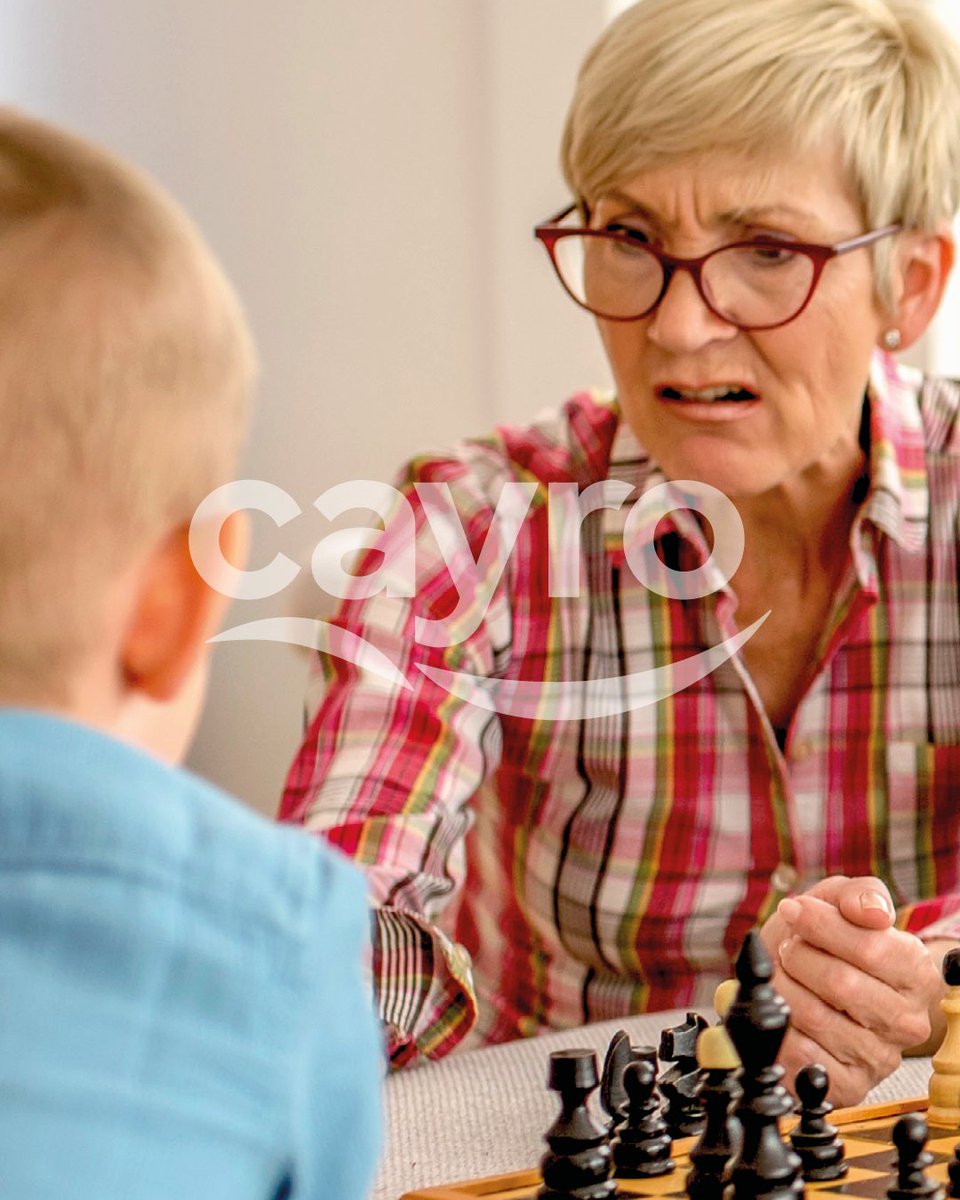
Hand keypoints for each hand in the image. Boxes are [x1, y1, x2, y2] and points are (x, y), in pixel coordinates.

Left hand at [759, 875, 941, 1106]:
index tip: (793, 909)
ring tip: (780, 975)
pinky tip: (780, 1010)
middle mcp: (906, 1021)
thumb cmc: (827, 943)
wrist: (805, 984)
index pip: (872, 948)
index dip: (822, 924)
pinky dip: (777, 1026)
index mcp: (917, 974)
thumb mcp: (842, 904)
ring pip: (814, 1016)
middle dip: (798, 956)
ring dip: (781, 987)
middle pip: (841, 984)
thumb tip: (870, 911)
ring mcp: (879, 1057)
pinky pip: (800, 1053)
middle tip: (787, 947)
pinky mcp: (848, 1085)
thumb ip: (859, 895)